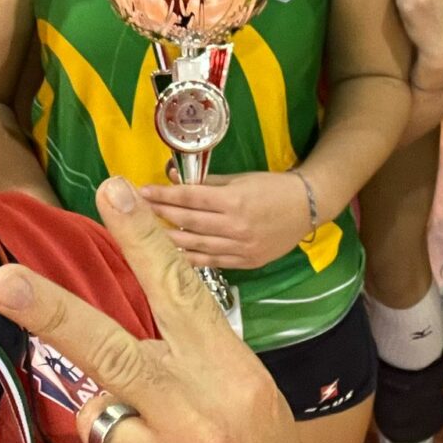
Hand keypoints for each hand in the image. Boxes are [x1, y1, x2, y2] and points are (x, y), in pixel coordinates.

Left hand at [0, 177, 340, 442]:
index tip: (111, 191)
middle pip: (113, 353)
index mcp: (231, 377)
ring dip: (114, 437)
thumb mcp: (247, 399)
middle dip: (52, 312)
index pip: (182, 295)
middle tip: (1, 282)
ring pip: (96, 425)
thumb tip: (100, 341)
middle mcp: (201, 421)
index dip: (144, 240)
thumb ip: (185, 364)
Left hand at [139, 169, 312, 270]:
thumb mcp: (241, 179)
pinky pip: (210, 262)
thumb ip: (208, 183)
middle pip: (187, 222)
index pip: (189, 198)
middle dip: (159, 215)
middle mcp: (234, 226)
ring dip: (168, 240)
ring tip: (147, 234)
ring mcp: (239, 248)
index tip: (142, 192)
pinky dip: (190, 259)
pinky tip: (171, 256)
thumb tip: (176, 179)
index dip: (163, 195)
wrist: (306, 208)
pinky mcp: (245, 263)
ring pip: (195, 246)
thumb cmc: (272, 188)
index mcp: (233, 201)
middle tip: (137, 210)